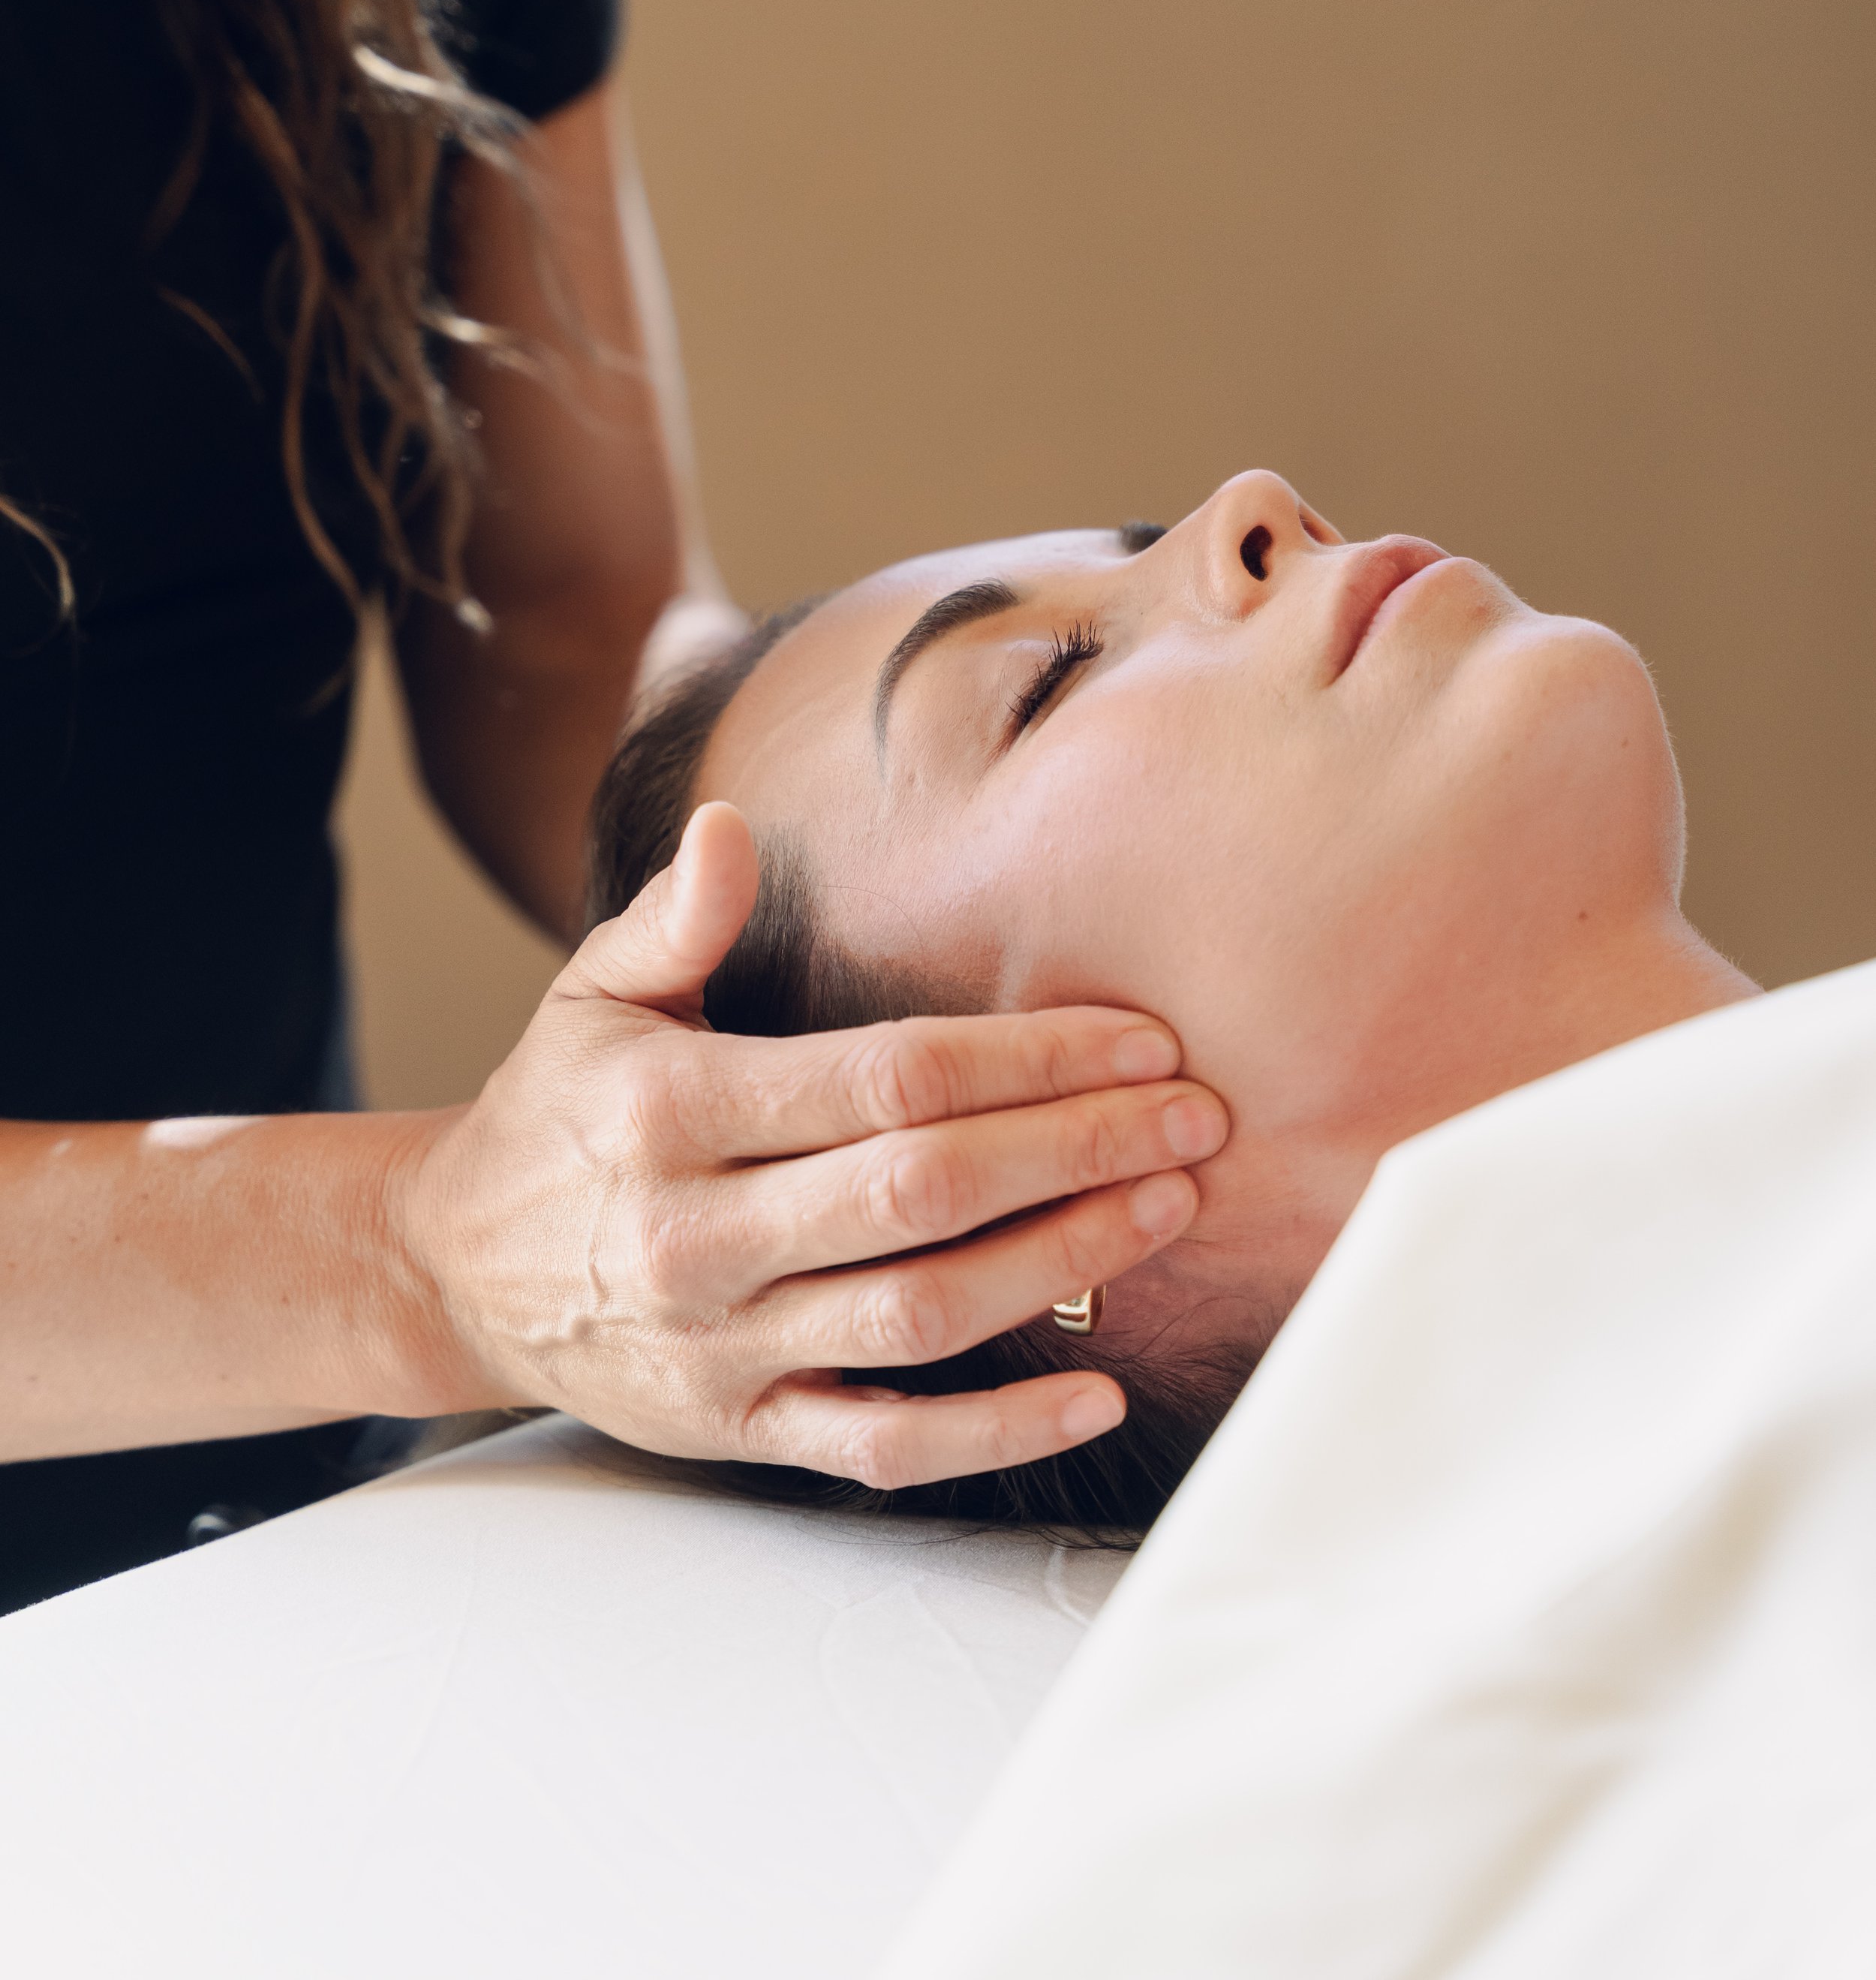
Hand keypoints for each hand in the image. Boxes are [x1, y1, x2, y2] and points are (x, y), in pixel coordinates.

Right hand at [396, 801, 1223, 1485]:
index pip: (887, 1077)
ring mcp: (723, 1343)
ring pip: (921, 1313)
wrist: (454, 1270)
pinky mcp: (740, 1427)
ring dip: (1060, 1263)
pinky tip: (1095, 1389)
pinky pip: (883, 1444)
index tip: (1137, 1036)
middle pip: (924, 1189)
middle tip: (1196, 1118)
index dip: (1028, 1057)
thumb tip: (728, 828)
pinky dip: (994, 1432)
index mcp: (672, 1110)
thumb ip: (673, 916)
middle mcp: (698, 1232)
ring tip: (1166, 1210)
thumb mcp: (590, 992)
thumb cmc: (557, 1112)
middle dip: (1077, 1148)